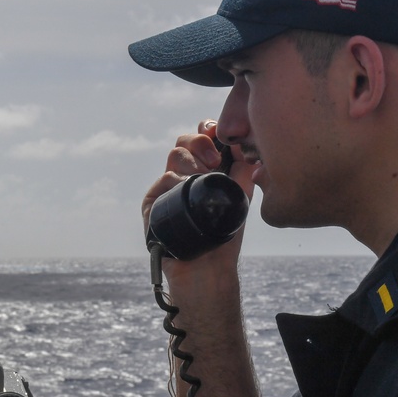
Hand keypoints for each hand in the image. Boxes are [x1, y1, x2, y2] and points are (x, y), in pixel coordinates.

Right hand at [142, 120, 251, 268]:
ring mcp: (166, 187)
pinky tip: (187, 191)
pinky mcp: (153, 202)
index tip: (217, 135)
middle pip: (184, 142)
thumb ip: (244, 168)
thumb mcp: (241, 195)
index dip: (206, 131)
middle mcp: (183, 175)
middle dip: (200, 142)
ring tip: (204, 179)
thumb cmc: (225, 233)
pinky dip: (178, 181)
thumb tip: (243, 142)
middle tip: (214, 160)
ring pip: (174, 156)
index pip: (200, 139)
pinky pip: (164, 179)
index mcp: (202, 170)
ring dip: (192, 163)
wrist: (209, 265)